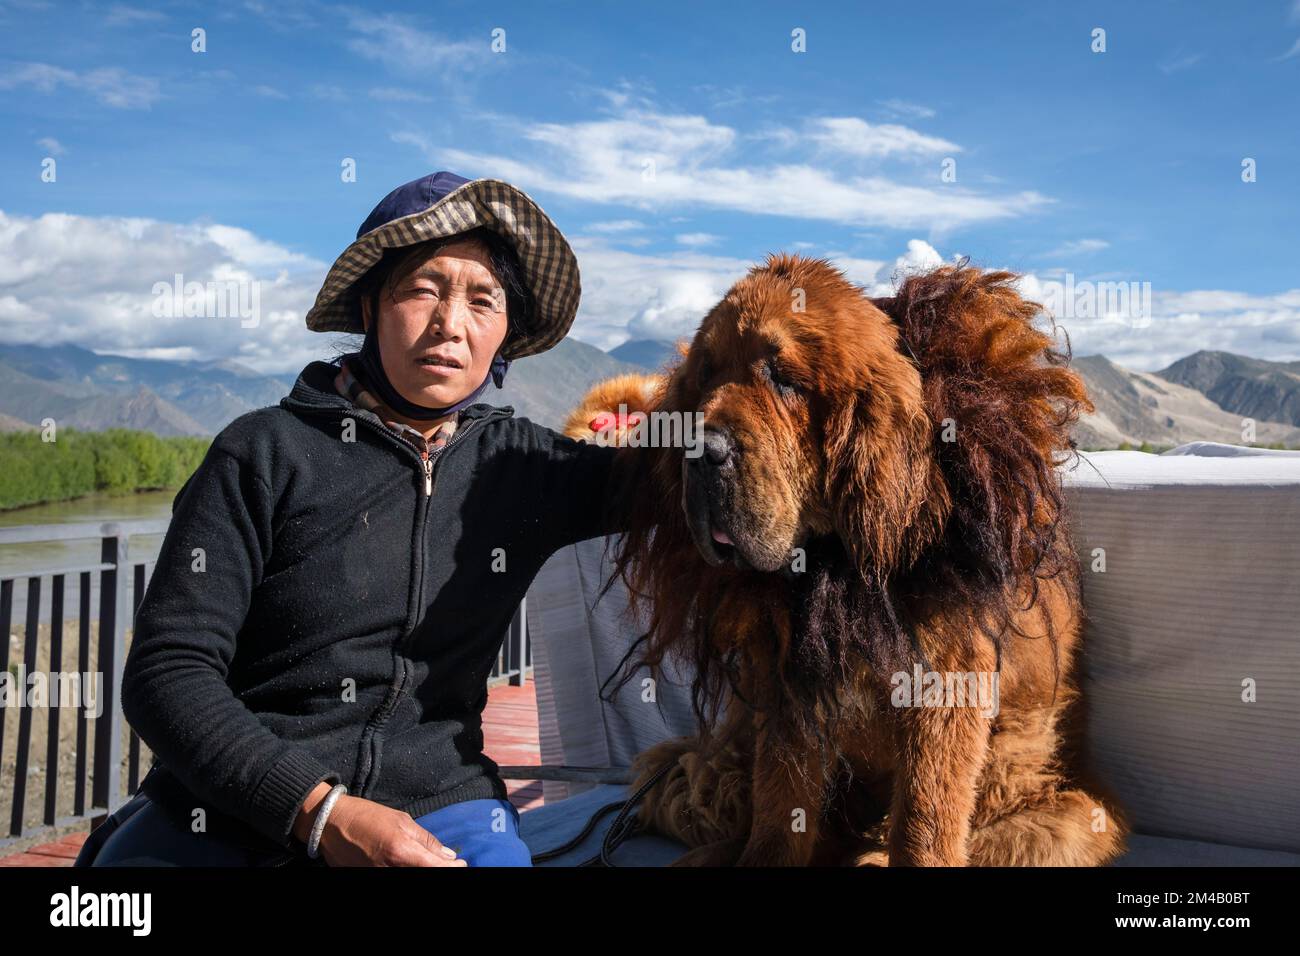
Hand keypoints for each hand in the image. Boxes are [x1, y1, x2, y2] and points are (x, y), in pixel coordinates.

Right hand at [294, 784, 465, 866]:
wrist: (331, 824)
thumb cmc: (367, 817)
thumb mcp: (402, 821)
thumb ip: (426, 840)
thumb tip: (448, 856)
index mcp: (402, 852)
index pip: (437, 868)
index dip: (453, 868)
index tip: (462, 864)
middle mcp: (391, 870)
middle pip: (425, 874)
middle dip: (438, 869)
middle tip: (448, 864)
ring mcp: (377, 876)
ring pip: (411, 876)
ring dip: (424, 870)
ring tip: (428, 861)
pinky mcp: (367, 879)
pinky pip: (393, 877)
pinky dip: (407, 871)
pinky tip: (411, 864)